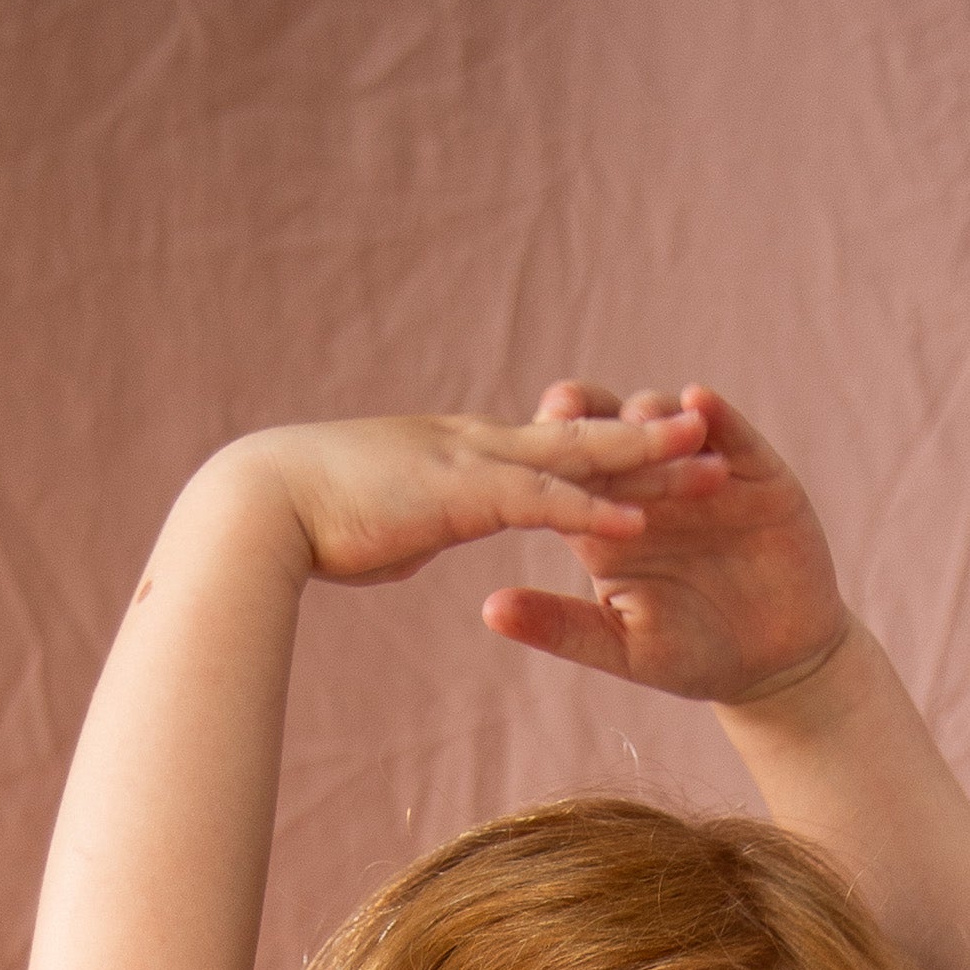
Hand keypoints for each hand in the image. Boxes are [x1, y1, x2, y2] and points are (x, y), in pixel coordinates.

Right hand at [230, 403, 726, 591]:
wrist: (257, 506)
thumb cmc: (303, 522)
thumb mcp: (380, 526)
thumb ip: (413, 528)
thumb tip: (418, 543)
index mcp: (459, 451)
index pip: (548, 447)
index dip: (605, 447)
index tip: (655, 448)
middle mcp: (475, 442)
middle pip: (581, 437)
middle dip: (649, 437)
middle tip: (711, 427)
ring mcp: (470, 462)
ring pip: (578, 458)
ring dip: (646, 461)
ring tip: (709, 457)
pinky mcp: (460, 495)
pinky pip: (543, 503)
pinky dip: (594, 511)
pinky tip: (641, 520)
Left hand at [478, 384, 856, 711]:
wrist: (777, 664)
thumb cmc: (693, 657)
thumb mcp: (624, 647)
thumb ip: (562, 627)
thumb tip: (489, 610)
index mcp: (606, 521)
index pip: (565, 472)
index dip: (544, 453)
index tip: (522, 445)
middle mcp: (649, 484)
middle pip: (607, 427)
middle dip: (586, 411)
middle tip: (565, 409)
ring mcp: (702, 470)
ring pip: (666, 420)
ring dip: (649, 414)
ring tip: (642, 417)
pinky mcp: (755, 470)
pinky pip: (732, 431)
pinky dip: (716, 415)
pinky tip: (699, 404)